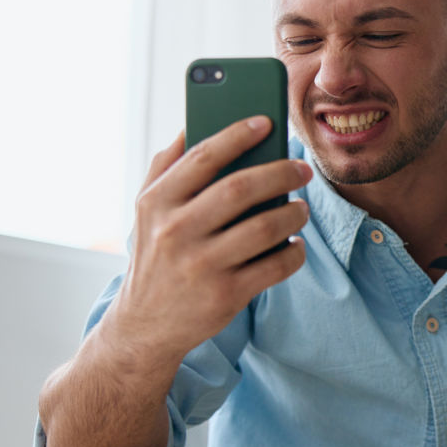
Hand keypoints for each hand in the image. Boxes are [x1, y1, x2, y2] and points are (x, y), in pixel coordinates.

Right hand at [110, 116, 312, 363]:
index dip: (238, 135)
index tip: (267, 121)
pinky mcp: (225, 295)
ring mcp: (202, 265)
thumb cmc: (156, 255)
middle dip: (280, 172)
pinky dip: (294, 252)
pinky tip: (295, 244)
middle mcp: (176, 231)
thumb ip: (166, 165)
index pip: (202, 157)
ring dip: (294, 213)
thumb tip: (193, 122)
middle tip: (302, 169)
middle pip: (240, 189)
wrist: (144, 326)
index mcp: (157, 203)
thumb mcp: (146, 210)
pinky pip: (275, 266)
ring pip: (265, 227)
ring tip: (301, 208)